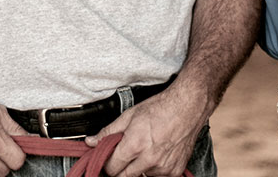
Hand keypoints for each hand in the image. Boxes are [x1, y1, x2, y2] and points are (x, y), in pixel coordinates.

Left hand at [85, 90, 203, 176]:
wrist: (186, 108)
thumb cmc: (159, 108)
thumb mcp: (129, 115)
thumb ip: (108, 132)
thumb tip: (90, 142)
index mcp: (135, 145)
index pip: (112, 169)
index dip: (107, 163)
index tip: (108, 158)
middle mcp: (149, 160)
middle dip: (120, 168)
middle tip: (124, 154)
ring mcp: (163, 168)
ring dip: (138, 168)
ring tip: (144, 149)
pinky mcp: (174, 172)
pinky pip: (157, 176)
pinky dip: (153, 168)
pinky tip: (156, 153)